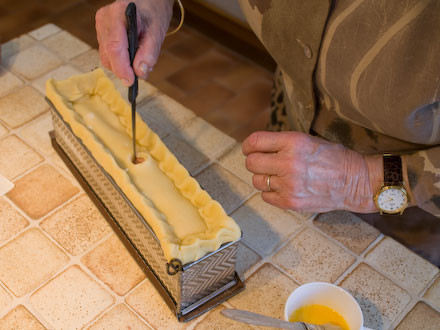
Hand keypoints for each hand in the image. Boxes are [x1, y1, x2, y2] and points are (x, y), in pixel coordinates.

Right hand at [95, 0, 172, 85]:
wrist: (148, 0)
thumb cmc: (153, 11)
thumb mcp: (157, 32)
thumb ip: (149, 53)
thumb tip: (141, 73)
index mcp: (117, 15)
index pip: (114, 48)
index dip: (122, 68)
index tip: (131, 82)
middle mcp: (104, 20)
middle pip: (108, 55)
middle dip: (123, 69)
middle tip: (141, 71)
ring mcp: (100, 26)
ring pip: (106, 57)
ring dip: (122, 65)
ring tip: (139, 60)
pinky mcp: (102, 32)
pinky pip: (107, 54)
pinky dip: (120, 60)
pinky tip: (132, 55)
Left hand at [242, 131, 383, 212]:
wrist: (355, 181)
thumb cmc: (333, 158)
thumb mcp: (308, 140)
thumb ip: (282, 143)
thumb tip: (257, 148)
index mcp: (293, 142)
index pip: (255, 142)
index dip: (248, 146)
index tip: (249, 149)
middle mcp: (288, 163)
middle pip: (251, 163)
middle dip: (254, 162)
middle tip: (263, 163)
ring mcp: (288, 185)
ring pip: (256, 181)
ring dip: (263, 178)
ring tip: (277, 176)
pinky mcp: (290, 202)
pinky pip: (265, 196)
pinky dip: (271, 192)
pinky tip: (283, 188)